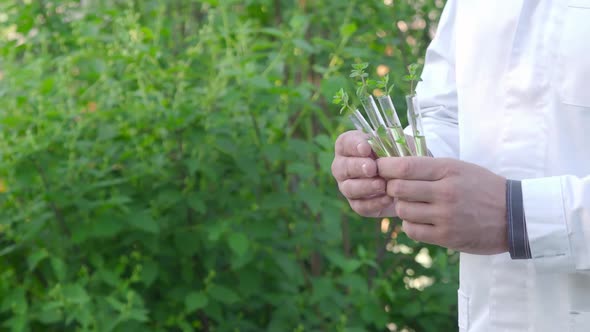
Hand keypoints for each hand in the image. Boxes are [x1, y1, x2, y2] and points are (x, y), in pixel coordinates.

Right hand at [331, 130, 393, 216]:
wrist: (408, 179)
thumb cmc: (398, 154)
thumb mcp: (398, 143)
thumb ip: (392, 141)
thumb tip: (389, 143)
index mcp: (349, 146)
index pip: (345, 142)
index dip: (354, 145)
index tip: (366, 148)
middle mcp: (343, 166)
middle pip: (342, 167)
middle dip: (357, 167)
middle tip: (372, 168)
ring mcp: (347, 186)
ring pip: (348, 188)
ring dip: (365, 186)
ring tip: (382, 185)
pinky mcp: (357, 204)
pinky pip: (360, 206)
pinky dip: (374, 203)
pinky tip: (388, 198)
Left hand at [377, 157, 507, 253]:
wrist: (515, 216)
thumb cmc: (484, 188)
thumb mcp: (460, 168)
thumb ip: (430, 168)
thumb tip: (394, 166)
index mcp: (448, 170)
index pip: (404, 166)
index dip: (385, 167)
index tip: (380, 168)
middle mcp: (445, 192)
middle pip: (398, 189)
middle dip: (391, 188)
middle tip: (396, 189)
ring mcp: (445, 216)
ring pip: (403, 210)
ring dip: (402, 208)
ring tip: (413, 205)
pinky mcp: (447, 236)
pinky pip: (412, 230)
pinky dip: (410, 225)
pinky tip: (420, 221)